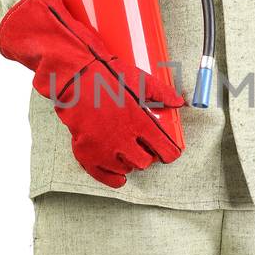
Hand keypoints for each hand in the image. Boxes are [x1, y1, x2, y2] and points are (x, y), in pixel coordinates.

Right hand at [0, 0, 185, 187]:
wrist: (74, 78)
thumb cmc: (107, 76)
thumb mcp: (140, 80)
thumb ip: (162, 93)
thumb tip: (180, 102)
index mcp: (140, 123)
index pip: (165, 151)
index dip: (169, 152)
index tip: (168, 150)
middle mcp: (123, 140)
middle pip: (145, 163)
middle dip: (147, 156)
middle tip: (143, 146)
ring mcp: (103, 149)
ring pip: (126, 169)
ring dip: (130, 163)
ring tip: (127, 151)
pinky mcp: (86, 153)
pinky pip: (104, 176)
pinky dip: (113, 178)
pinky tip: (119, 175)